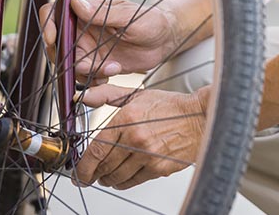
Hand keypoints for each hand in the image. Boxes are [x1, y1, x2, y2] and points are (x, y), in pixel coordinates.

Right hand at [39, 0, 180, 85]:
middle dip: (68, 59)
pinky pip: (85, 77)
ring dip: (87, 72)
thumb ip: (102, 13)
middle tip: (90, 66)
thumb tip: (75, 3)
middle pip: (57, 45)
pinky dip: (95, 80)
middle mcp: (83, 30)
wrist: (166, 40)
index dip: (47, 24)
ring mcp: (89, 49)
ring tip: (114, 68)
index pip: (55, 12)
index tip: (52, 39)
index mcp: (87, 12)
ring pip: (71, 65)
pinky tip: (114, 72)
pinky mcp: (97, 65)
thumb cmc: (151, 20)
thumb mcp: (129, 16)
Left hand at [74, 84, 207, 189]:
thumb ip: (107, 95)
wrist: (200, 118)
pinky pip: (132, 182)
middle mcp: (136, 139)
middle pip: (104, 166)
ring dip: (107, 179)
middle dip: (93, 174)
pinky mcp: (159, 168)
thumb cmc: (170, 107)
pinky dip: (122, 183)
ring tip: (105, 176)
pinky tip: (120, 178)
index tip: (78, 172)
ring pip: (116, 177)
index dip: (83, 166)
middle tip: (89, 175)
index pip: (97, 149)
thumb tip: (83, 96)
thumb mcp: (137, 95)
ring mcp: (148, 155)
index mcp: (127, 119)